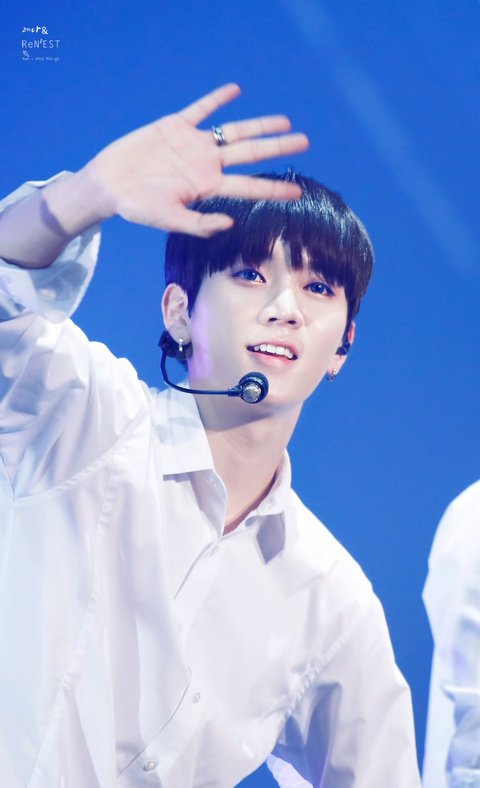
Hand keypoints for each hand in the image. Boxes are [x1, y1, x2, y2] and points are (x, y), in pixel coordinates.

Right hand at [84, 84, 308, 235]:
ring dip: (258, 125)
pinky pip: (200, 109)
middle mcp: (207, 164)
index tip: (297, 191)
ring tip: (283, 121)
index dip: (273, 189)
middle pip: (250, 153)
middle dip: (277, 148)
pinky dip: (216, 100)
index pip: (248, 187)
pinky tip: (235, 91)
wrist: (109, 184)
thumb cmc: (137, 207)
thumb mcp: (168, 220)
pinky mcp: (175, 127)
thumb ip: (198, 224)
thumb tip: (230, 224)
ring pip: (233, 131)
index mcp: (208, 187)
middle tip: (304, 142)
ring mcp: (193, 144)